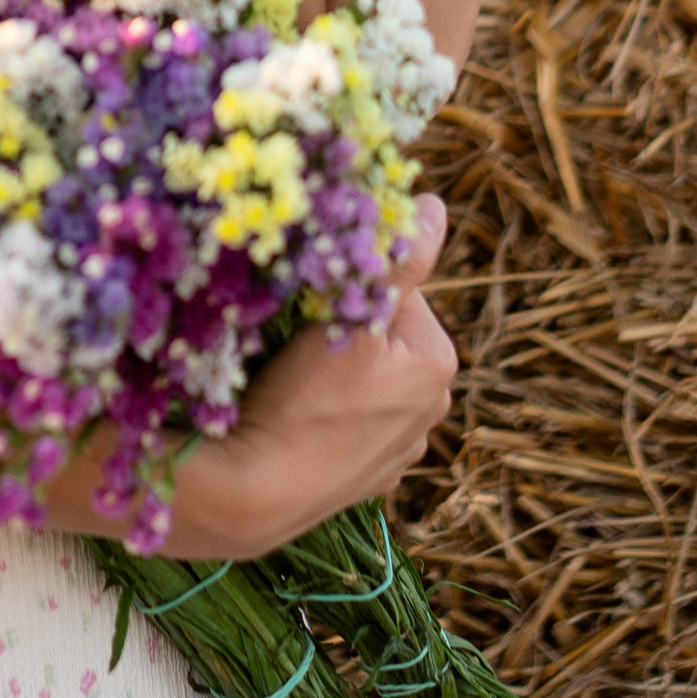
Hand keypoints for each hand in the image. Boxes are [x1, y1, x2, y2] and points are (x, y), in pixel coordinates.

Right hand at [164, 193, 458, 555]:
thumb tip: (436, 204)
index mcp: (437, 361)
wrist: (259, 493)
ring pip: (361, 377)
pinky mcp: (367, 479)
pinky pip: (348, 420)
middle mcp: (432, 408)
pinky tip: (298, 417)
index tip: (309, 302)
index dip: (346, 283)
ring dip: (333, 370)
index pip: (393, 288)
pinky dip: (327, 412)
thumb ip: (399, 257)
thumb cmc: (303, 399)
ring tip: (290, 382)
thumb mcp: (350, 314)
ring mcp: (400, 450)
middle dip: (342, 327)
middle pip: (379, 333)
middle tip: (294, 342)